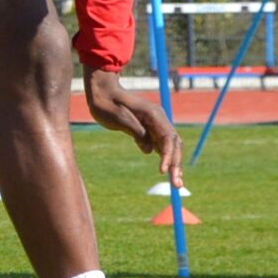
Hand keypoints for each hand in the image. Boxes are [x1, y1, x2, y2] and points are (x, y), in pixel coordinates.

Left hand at [87, 68, 182, 186]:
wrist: (100, 92)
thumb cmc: (107, 103)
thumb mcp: (119, 119)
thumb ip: (137, 133)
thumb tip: (150, 150)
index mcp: (154, 114)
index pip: (168, 138)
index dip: (168, 156)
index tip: (163, 171)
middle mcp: (158, 119)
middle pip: (173, 144)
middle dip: (176, 164)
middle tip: (177, 185)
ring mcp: (154, 124)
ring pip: (169, 146)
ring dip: (173, 164)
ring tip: (176, 183)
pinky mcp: (148, 129)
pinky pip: (160, 145)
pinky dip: (164, 158)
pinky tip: (167, 171)